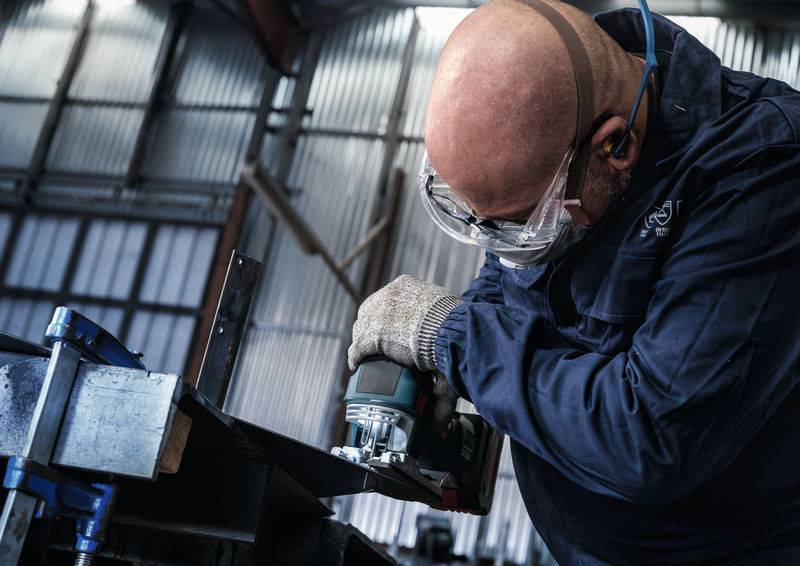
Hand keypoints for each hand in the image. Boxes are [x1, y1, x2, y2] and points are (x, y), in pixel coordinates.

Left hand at [347, 275, 461, 370]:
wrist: (447, 329)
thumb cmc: (452, 320)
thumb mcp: (441, 307)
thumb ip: (434, 312)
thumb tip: (440, 325)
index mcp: (404, 285)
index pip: (386, 299)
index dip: (386, 315)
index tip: (390, 326)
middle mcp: (385, 296)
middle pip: (368, 312)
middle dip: (371, 327)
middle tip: (378, 343)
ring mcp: (375, 315)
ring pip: (360, 329)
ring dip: (362, 342)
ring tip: (366, 356)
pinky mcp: (371, 336)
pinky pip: (357, 348)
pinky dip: (356, 358)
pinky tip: (355, 367)